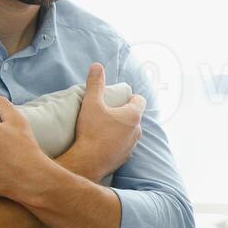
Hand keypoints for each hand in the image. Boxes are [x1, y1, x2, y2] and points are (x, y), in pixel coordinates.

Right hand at [67, 63, 144, 180]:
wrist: (87, 162)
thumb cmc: (91, 131)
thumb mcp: (91, 103)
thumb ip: (95, 84)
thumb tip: (97, 66)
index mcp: (133, 116)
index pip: (140, 100)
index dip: (130, 97)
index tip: (119, 98)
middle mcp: (137, 131)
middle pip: (135, 117)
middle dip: (124, 113)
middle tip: (109, 112)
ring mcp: (132, 146)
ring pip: (130, 132)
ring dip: (121, 129)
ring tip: (105, 128)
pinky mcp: (124, 158)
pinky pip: (124, 146)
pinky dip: (116, 142)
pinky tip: (104, 142)